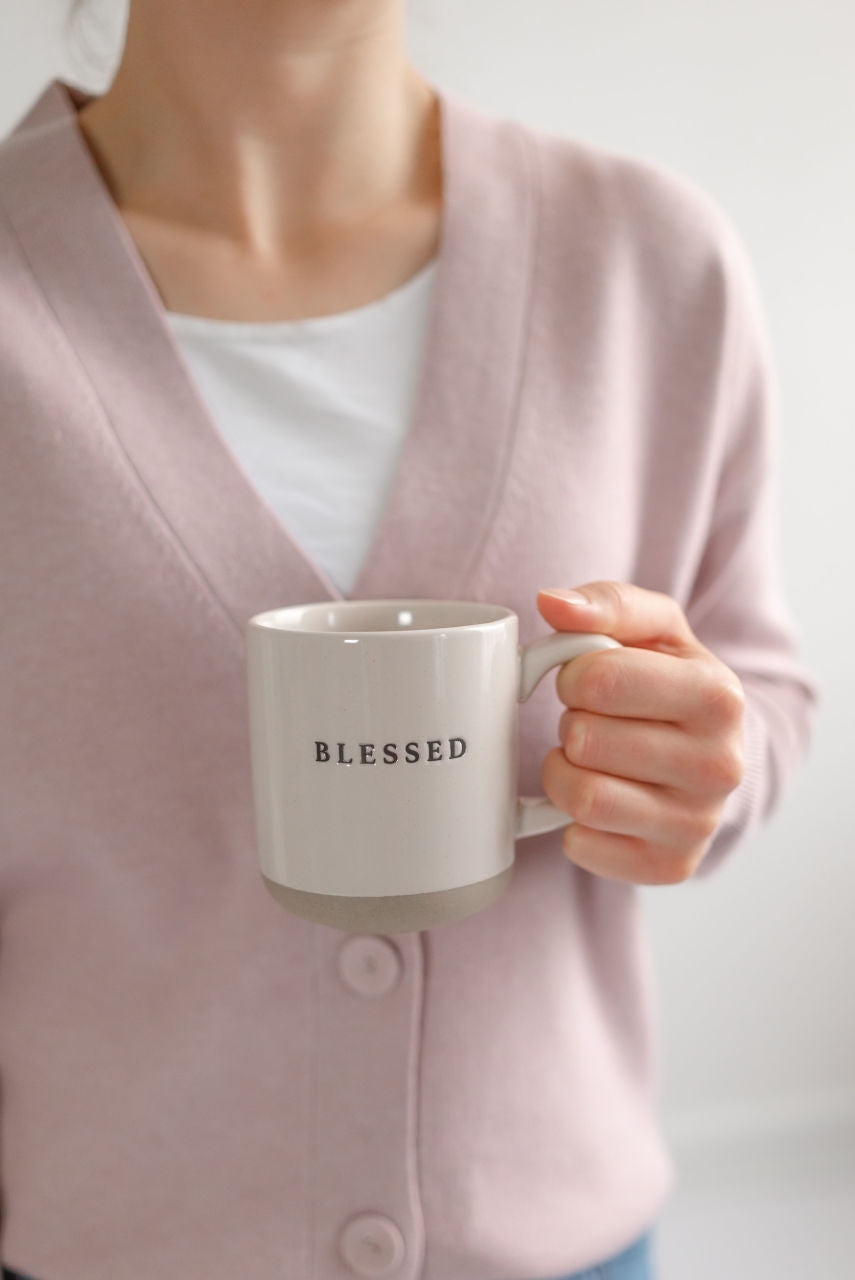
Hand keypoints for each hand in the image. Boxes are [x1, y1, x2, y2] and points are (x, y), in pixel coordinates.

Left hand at [536, 582, 745, 884]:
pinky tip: (600, 802)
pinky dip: (571, 823)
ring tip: (587, 760)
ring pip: (582, 799)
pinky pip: (581, 846)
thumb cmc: (669, 682)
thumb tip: (551, 602)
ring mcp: (698, 824)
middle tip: (592, 723)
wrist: (710, 753)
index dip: (574, 675)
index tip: (588, 680)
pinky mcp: (670, 866)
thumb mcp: (653, 629)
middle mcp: (720, 766)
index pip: (599, 680)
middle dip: (572, 724)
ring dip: (563, 773)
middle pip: (586, 740)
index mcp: (718, 697)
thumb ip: (605, 604)